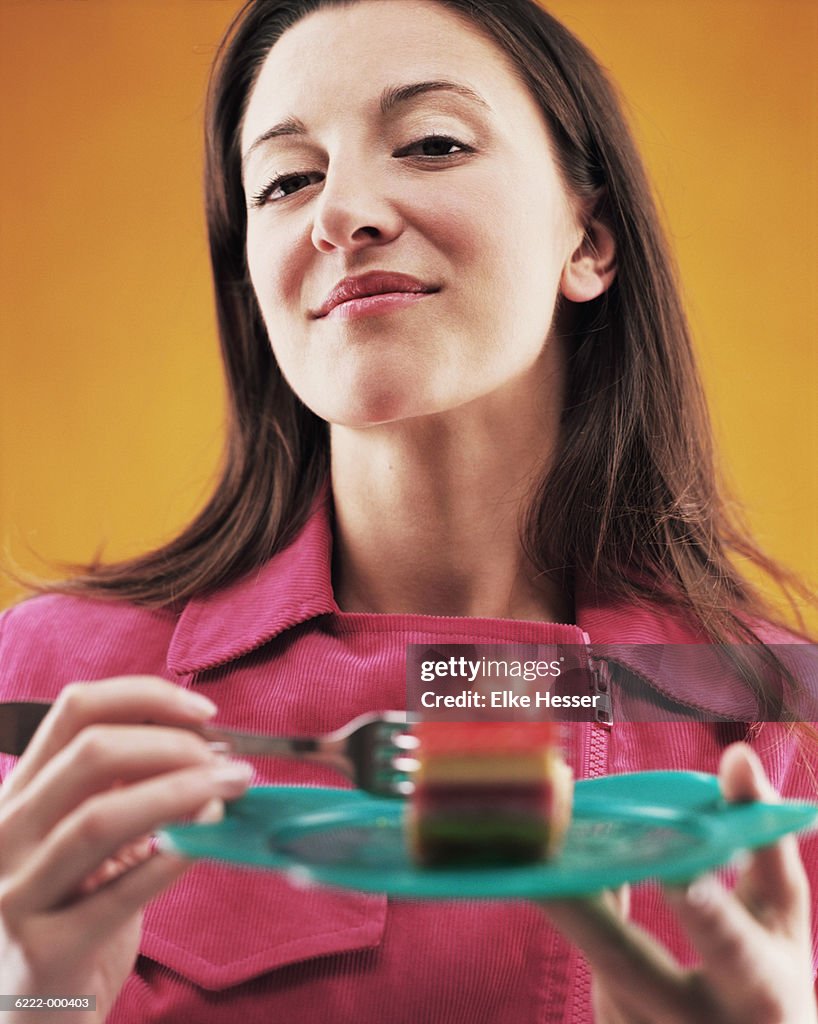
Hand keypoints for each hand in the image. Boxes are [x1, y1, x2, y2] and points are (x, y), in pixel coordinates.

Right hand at [0, 677, 252, 1022]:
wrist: (34, 1018)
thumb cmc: (73, 915)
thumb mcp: (86, 839)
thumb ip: (123, 787)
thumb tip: (202, 742)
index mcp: (18, 794)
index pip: (75, 709)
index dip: (146, 697)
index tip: (203, 712)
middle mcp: (4, 835)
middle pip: (90, 753)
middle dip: (173, 745)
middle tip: (226, 761)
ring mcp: (16, 893)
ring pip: (101, 817)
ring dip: (182, 792)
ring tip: (231, 789)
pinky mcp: (43, 951)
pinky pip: (119, 893)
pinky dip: (174, 858)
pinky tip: (211, 841)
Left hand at [541, 743, 817, 1022]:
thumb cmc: (771, 963)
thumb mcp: (779, 910)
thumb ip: (759, 832)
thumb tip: (737, 753)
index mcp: (758, 991)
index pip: (734, 953)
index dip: (711, 918)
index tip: (682, 880)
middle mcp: (694, 1022)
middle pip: (628, 966)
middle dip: (582, 910)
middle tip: (537, 854)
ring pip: (592, 958)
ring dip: (561, 898)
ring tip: (529, 839)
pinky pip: (585, 958)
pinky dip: (570, 908)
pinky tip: (548, 866)